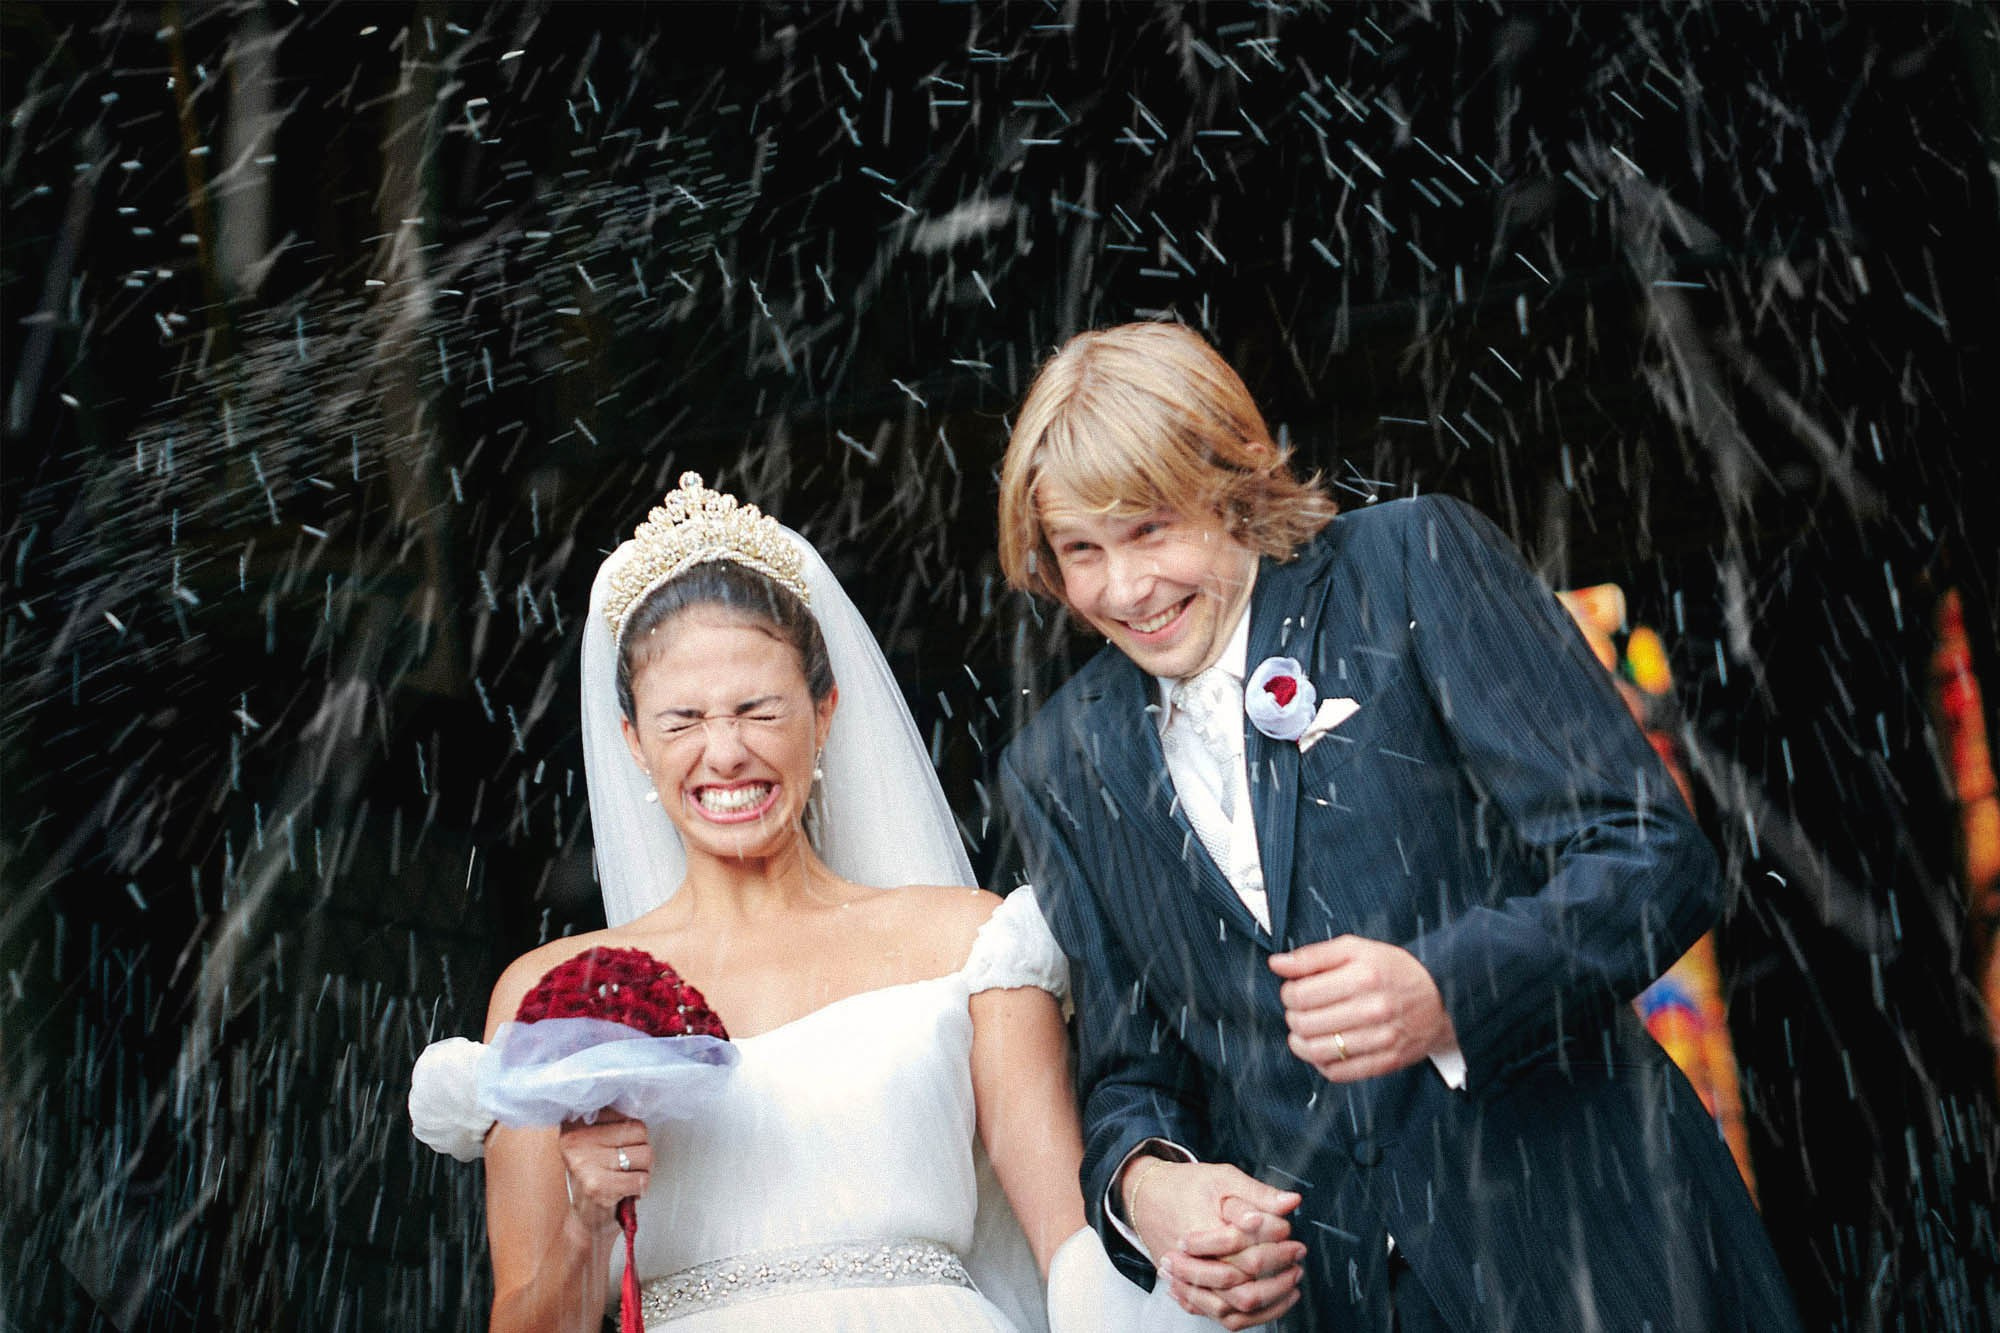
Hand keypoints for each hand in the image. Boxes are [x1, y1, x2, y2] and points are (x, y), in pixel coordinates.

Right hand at [555, 1111, 651, 1239]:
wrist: (587, 1221)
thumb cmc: (599, 1177)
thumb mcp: (599, 1140)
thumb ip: (615, 1118)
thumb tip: (646, 1093)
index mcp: (575, 1122)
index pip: (627, 1111)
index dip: (631, 1133)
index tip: (615, 1146)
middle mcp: (575, 1138)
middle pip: (640, 1130)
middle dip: (639, 1152)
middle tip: (620, 1166)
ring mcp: (584, 1162)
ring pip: (645, 1154)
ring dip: (641, 1171)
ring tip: (621, 1178)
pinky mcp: (596, 1185)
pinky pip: (641, 1179)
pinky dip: (639, 1188)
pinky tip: (622, 1192)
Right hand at [1123, 1158, 1305, 1328]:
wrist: (1148, 1199)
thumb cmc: (1184, 1187)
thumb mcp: (1223, 1178)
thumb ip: (1258, 1193)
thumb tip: (1291, 1202)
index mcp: (1201, 1233)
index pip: (1246, 1251)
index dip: (1276, 1245)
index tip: (1292, 1236)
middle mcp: (1192, 1263)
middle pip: (1242, 1285)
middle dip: (1277, 1274)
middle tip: (1296, 1256)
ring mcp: (1190, 1283)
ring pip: (1234, 1308)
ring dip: (1269, 1299)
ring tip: (1290, 1281)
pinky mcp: (1191, 1294)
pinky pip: (1223, 1317)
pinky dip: (1251, 1315)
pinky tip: (1272, 1302)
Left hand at [1270, 936, 1456, 1082]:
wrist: (1444, 995)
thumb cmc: (1395, 970)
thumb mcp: (1356, 949)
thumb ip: (1313, 956)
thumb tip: (1277, 964)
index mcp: (1363, 976)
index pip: (1301, 995)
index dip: (1288, 993)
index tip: (1294, 990)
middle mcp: (1373, 1009)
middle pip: (1305, 1023)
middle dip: (1292, 1017)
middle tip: (1298, 1010)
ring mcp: (1381, 1039)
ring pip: (1318, 1051)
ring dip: (1300, 1042)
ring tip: (1303, 1031)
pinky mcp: (1387, 1062)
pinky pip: (1339, 1073)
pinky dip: (1320, 1064)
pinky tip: (1322, 1049)